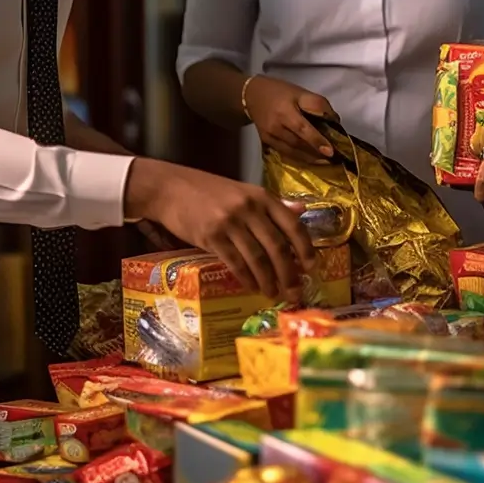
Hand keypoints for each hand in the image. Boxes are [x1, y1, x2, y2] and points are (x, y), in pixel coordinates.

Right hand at [125, 158, 315, 297]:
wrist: (171, 188)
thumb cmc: (210, 191)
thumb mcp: (245, 192)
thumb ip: (273, 204)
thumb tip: (301, 210)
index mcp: (262, 196)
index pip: (292, 224)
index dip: (305, 248)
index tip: (312, 267)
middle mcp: (249, 208)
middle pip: (277, 246)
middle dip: (289, 273)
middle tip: (295, 292)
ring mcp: (230, 222)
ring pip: (257, 258)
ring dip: (268, 281)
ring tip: (274, 294)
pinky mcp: (211, 236)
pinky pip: (235, 263)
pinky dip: (247, 278)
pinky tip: (252, 287)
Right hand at [244, 75, 337, 165]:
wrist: (252, 95)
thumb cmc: (280, 92)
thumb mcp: (300, 92)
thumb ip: (317, 104)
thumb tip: (333, 120)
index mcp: (284, 111)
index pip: (302, 128)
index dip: (316, 140)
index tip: (330, 151)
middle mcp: (275, 126)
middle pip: (297, 143)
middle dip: (315, 152)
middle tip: (333, 158)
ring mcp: (269, 136)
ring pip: (291, 152)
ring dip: (309, 158)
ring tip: (324, 161)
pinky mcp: (266, 142)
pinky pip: (284, 153)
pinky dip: (298, 157)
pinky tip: (310, 159)